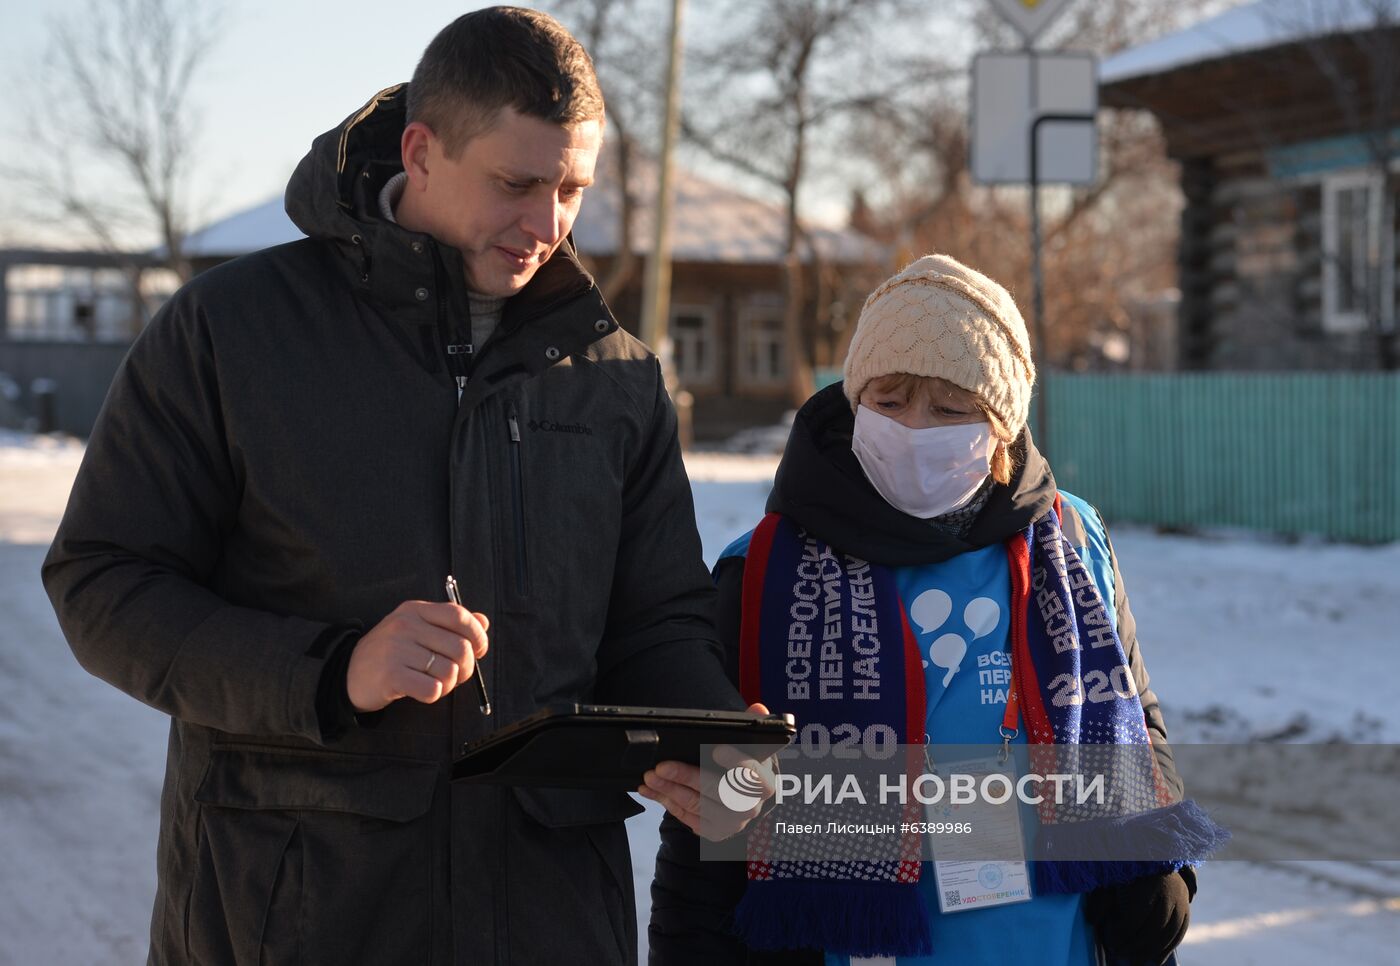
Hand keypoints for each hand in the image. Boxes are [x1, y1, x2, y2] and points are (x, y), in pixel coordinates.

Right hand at [346, 600, 489, 712]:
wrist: (348, 673)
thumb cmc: (391, 652)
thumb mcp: (416, 628)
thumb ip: (450, 624)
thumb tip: (484, 622)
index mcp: (415, 610)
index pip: (458, 615)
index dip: (477, 635)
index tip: (479, 650)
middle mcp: (405, 625)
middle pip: (460, 648)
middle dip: (466, 668)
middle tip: (456, 675)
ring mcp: (396, 649)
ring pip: (449, 671)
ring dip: (449, 684)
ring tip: (436, 683)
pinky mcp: (391, 676)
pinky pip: (432, 689)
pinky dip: (434, 694)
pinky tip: (422, 690)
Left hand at [637, 702, 776, 841]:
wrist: (742, 796)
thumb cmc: (742, 765)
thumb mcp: (750, 746)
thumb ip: (752, 726)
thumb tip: (758, 707)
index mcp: (763, 782)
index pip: (755, 775)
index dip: (737, 763)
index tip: (716, 750)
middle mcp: (750, 807)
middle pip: (718, 792)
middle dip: (686, 777)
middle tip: (661, 767)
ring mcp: (731, 823)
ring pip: (697, 806)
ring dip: (669, 790)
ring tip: (649, 778)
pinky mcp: (713, 832)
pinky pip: (687, 819)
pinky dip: (666, 803)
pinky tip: (652, 791)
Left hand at [1084, 869, 1193, 964]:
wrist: (1156, 860)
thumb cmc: (1128, 872)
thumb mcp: (1112, 880)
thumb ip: (1102, 899)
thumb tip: (1091, 920)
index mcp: (1148, 881)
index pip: (1137, 914)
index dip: (1124, 932)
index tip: (1111, 943)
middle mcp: (1167, 892)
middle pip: (1154, 927)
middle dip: (1136, 945)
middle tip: (1119, 954)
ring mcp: (1180, 902)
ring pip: (1168, 933)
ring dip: (1151, 951)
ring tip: (1134, 961)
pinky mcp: (1185, 911)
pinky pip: (1178, 934)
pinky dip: (1166, 949)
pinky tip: (1154, 961)